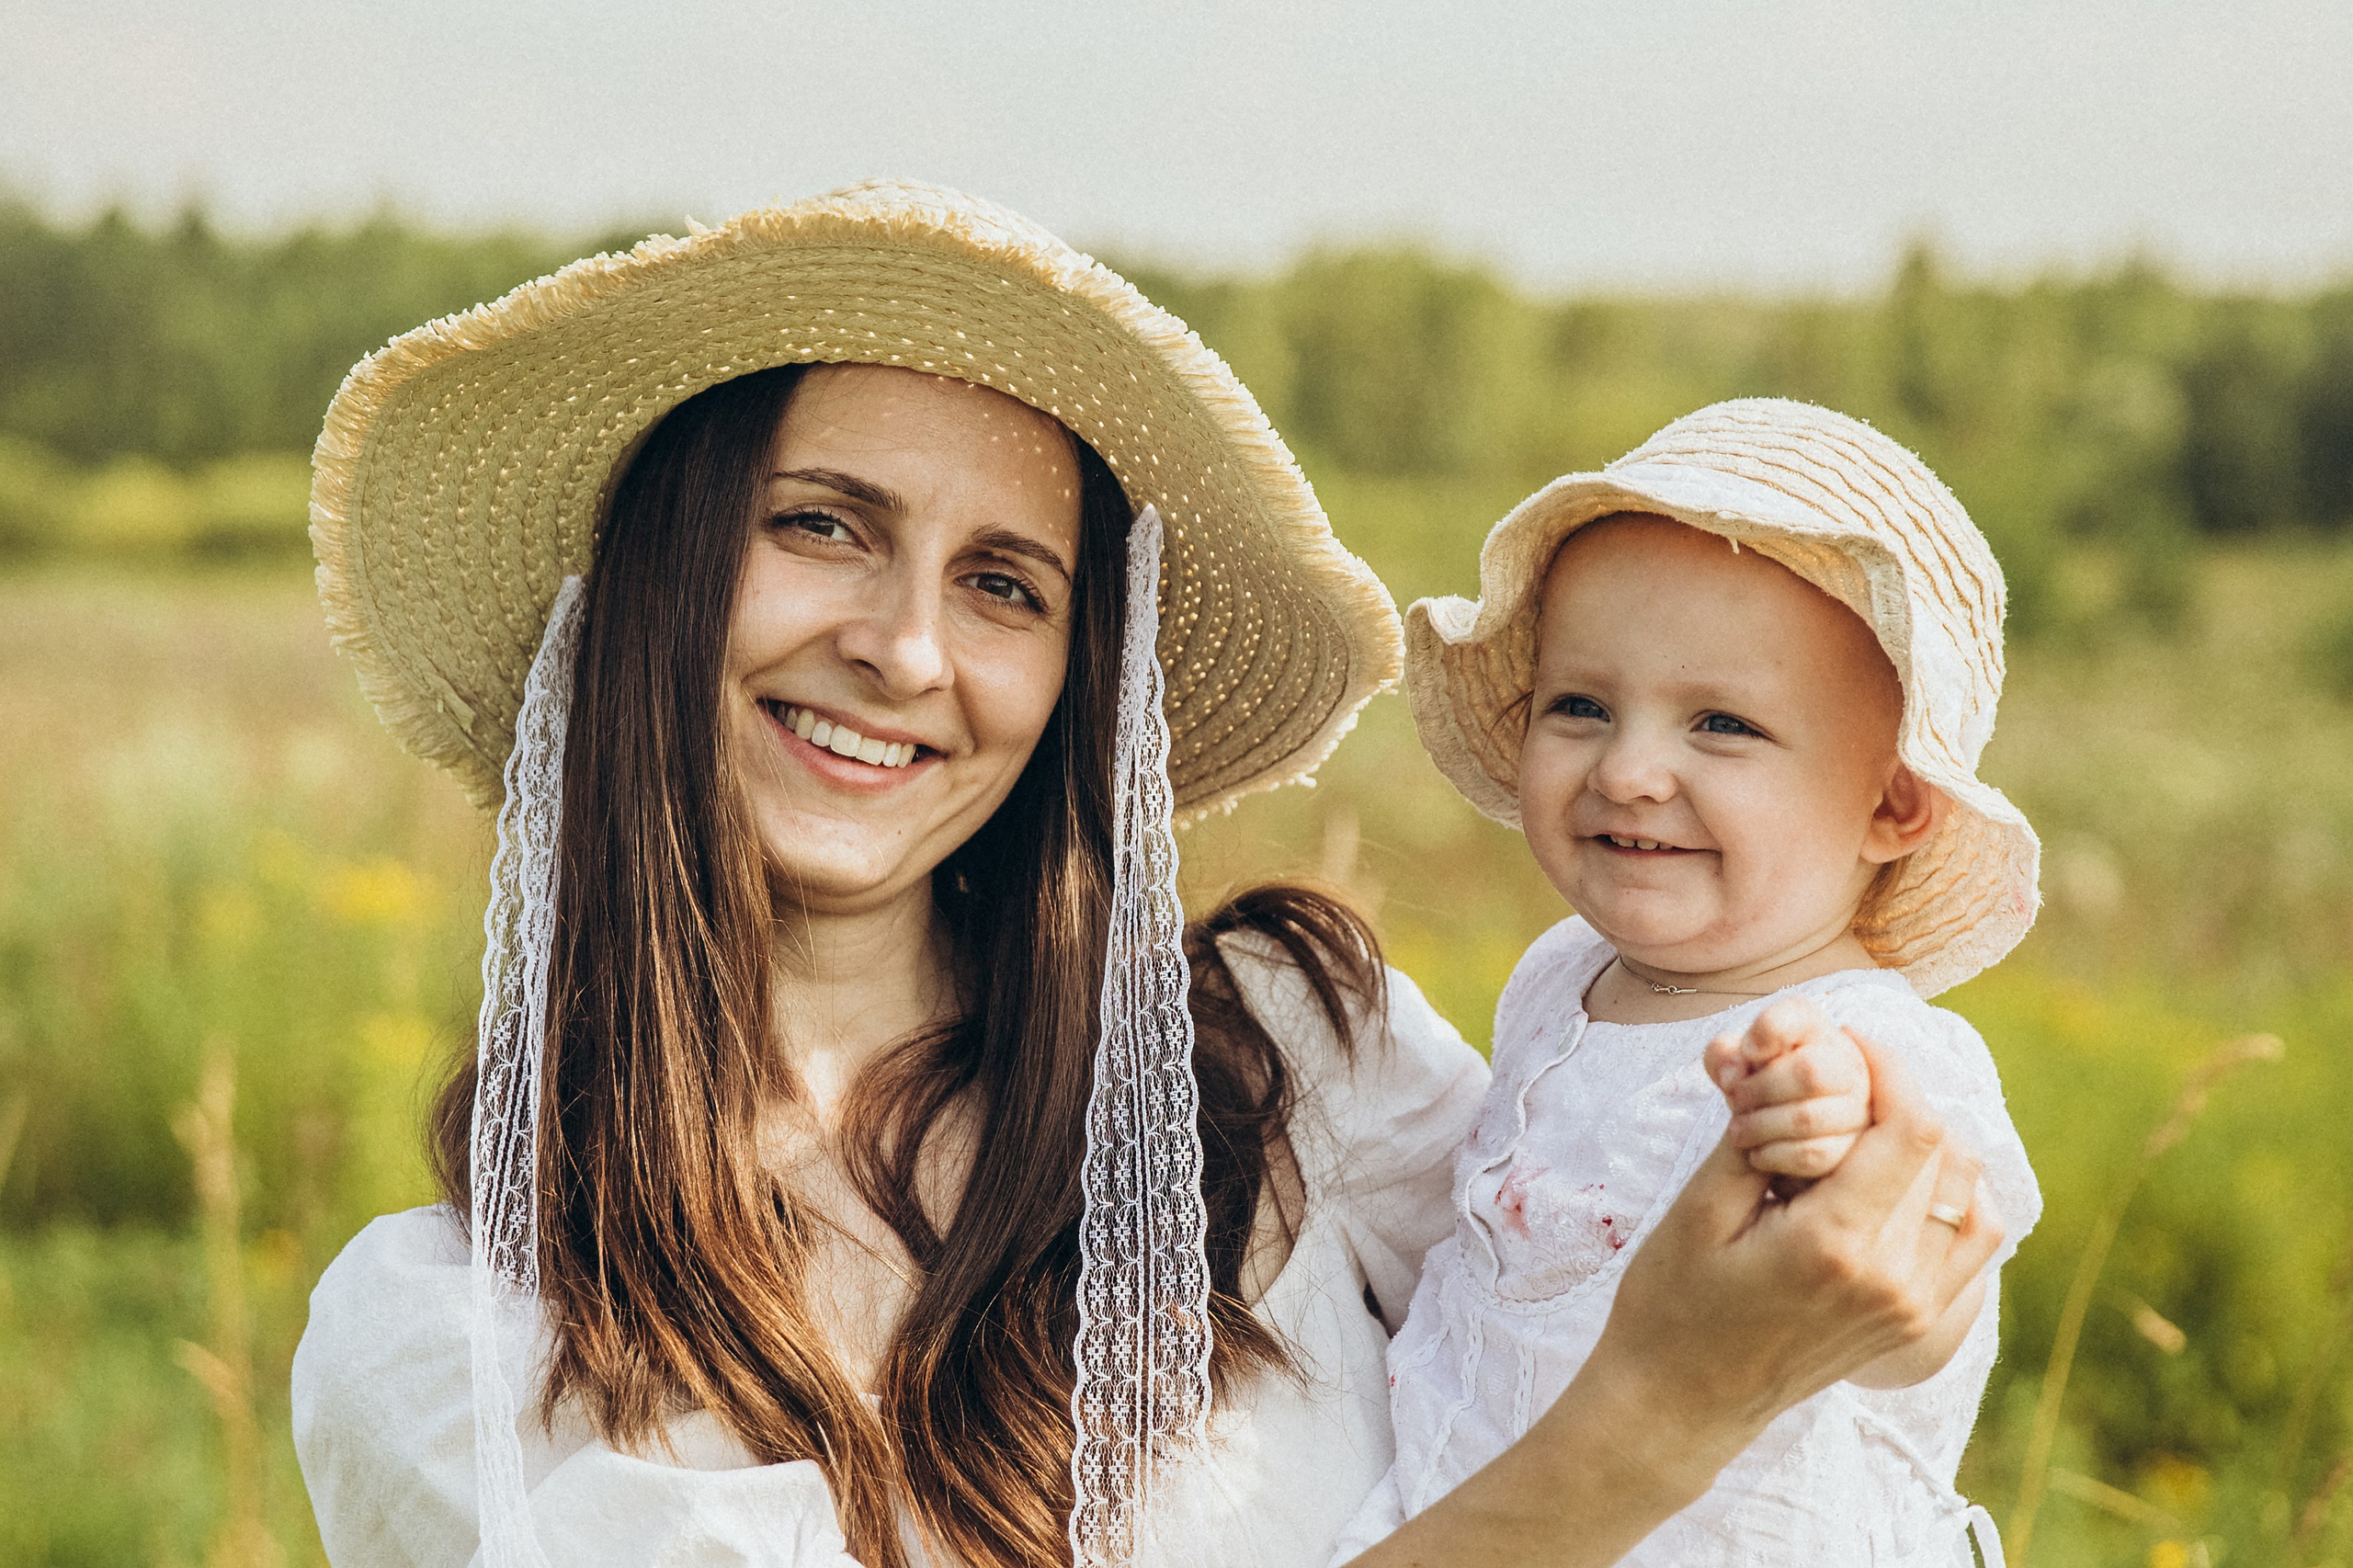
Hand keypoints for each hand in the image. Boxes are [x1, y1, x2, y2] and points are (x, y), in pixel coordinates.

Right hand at [1341, 1034, 2003, 1567]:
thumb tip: (1791, 1064)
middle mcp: (1892, 1279)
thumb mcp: (1698, 1209)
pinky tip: (1899, 1175)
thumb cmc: (1671, 1304)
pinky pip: (1973, 1239)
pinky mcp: (1916, 1321)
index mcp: (1836, 1246)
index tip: (1847, 1042)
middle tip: (1846, 1075)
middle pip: (1946, 1150)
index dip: (1890, 1067)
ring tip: (1868, 1123)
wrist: (1680, 1404)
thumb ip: (1757, 1136)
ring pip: (1971, 1190)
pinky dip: (1954, 1193)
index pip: (1912, 1127)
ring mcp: (1912, 1306)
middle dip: (1901, 1095)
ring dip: (1930, 1141)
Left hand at [1704, 997, 1871, 1191]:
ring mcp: (1858, 1106)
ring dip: (1760, 1127)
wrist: (1775, 1131)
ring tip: (1738, 1132)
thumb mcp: (1730, 1063)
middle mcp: (1846, 1062)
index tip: (1746, 1051)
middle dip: (1759, 1090)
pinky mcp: (1854, 1147)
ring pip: (1808, 1119)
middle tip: (1734, 1100)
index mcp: (1814, 1029)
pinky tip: (1757, 1153)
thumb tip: (1734, 1074)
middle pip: (1809, 1071)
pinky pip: (1814, 1154)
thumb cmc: (1755, 1084)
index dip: (1768, 1030)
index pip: (1800, 1014)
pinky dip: (1775, 1155)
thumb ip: (1722, 1055)